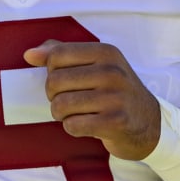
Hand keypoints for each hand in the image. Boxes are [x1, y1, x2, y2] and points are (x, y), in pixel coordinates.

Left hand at [23, 39, 160, 160]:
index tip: (65, 81)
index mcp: (106, 52)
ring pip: (60, 105)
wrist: (149, 123)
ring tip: (77, 114)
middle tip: (70, 101)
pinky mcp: (115, 123)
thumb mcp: (97, 65)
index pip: (57, 55)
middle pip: (54, 82)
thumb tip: (29, 54)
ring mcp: (115, 98)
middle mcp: (112, 72)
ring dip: (62, 115)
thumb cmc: (115, 92)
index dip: (51, 71)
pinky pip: (72, 125)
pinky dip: (73, 128)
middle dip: (54, 96)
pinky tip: (87, 125)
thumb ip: (62, 54)